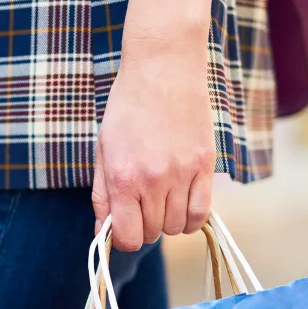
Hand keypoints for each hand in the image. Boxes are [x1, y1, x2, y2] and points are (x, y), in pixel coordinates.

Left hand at [92, 47, 215, 251]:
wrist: (162, 69)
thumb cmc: (126, 108)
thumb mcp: (103, 151)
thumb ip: (102, 196)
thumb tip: (103, 232)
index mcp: (123, 178)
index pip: (127, 237)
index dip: (124, 239)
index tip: (124, 227)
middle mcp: (153, 181)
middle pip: (153, 233)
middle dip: (145, 228)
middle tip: (142, 207)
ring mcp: (182, 173)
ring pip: (178, 227)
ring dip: (168, 222)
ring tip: (161, 202)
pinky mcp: (205, 165)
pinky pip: (203, 212)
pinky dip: (193, 218)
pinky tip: (182, 206)